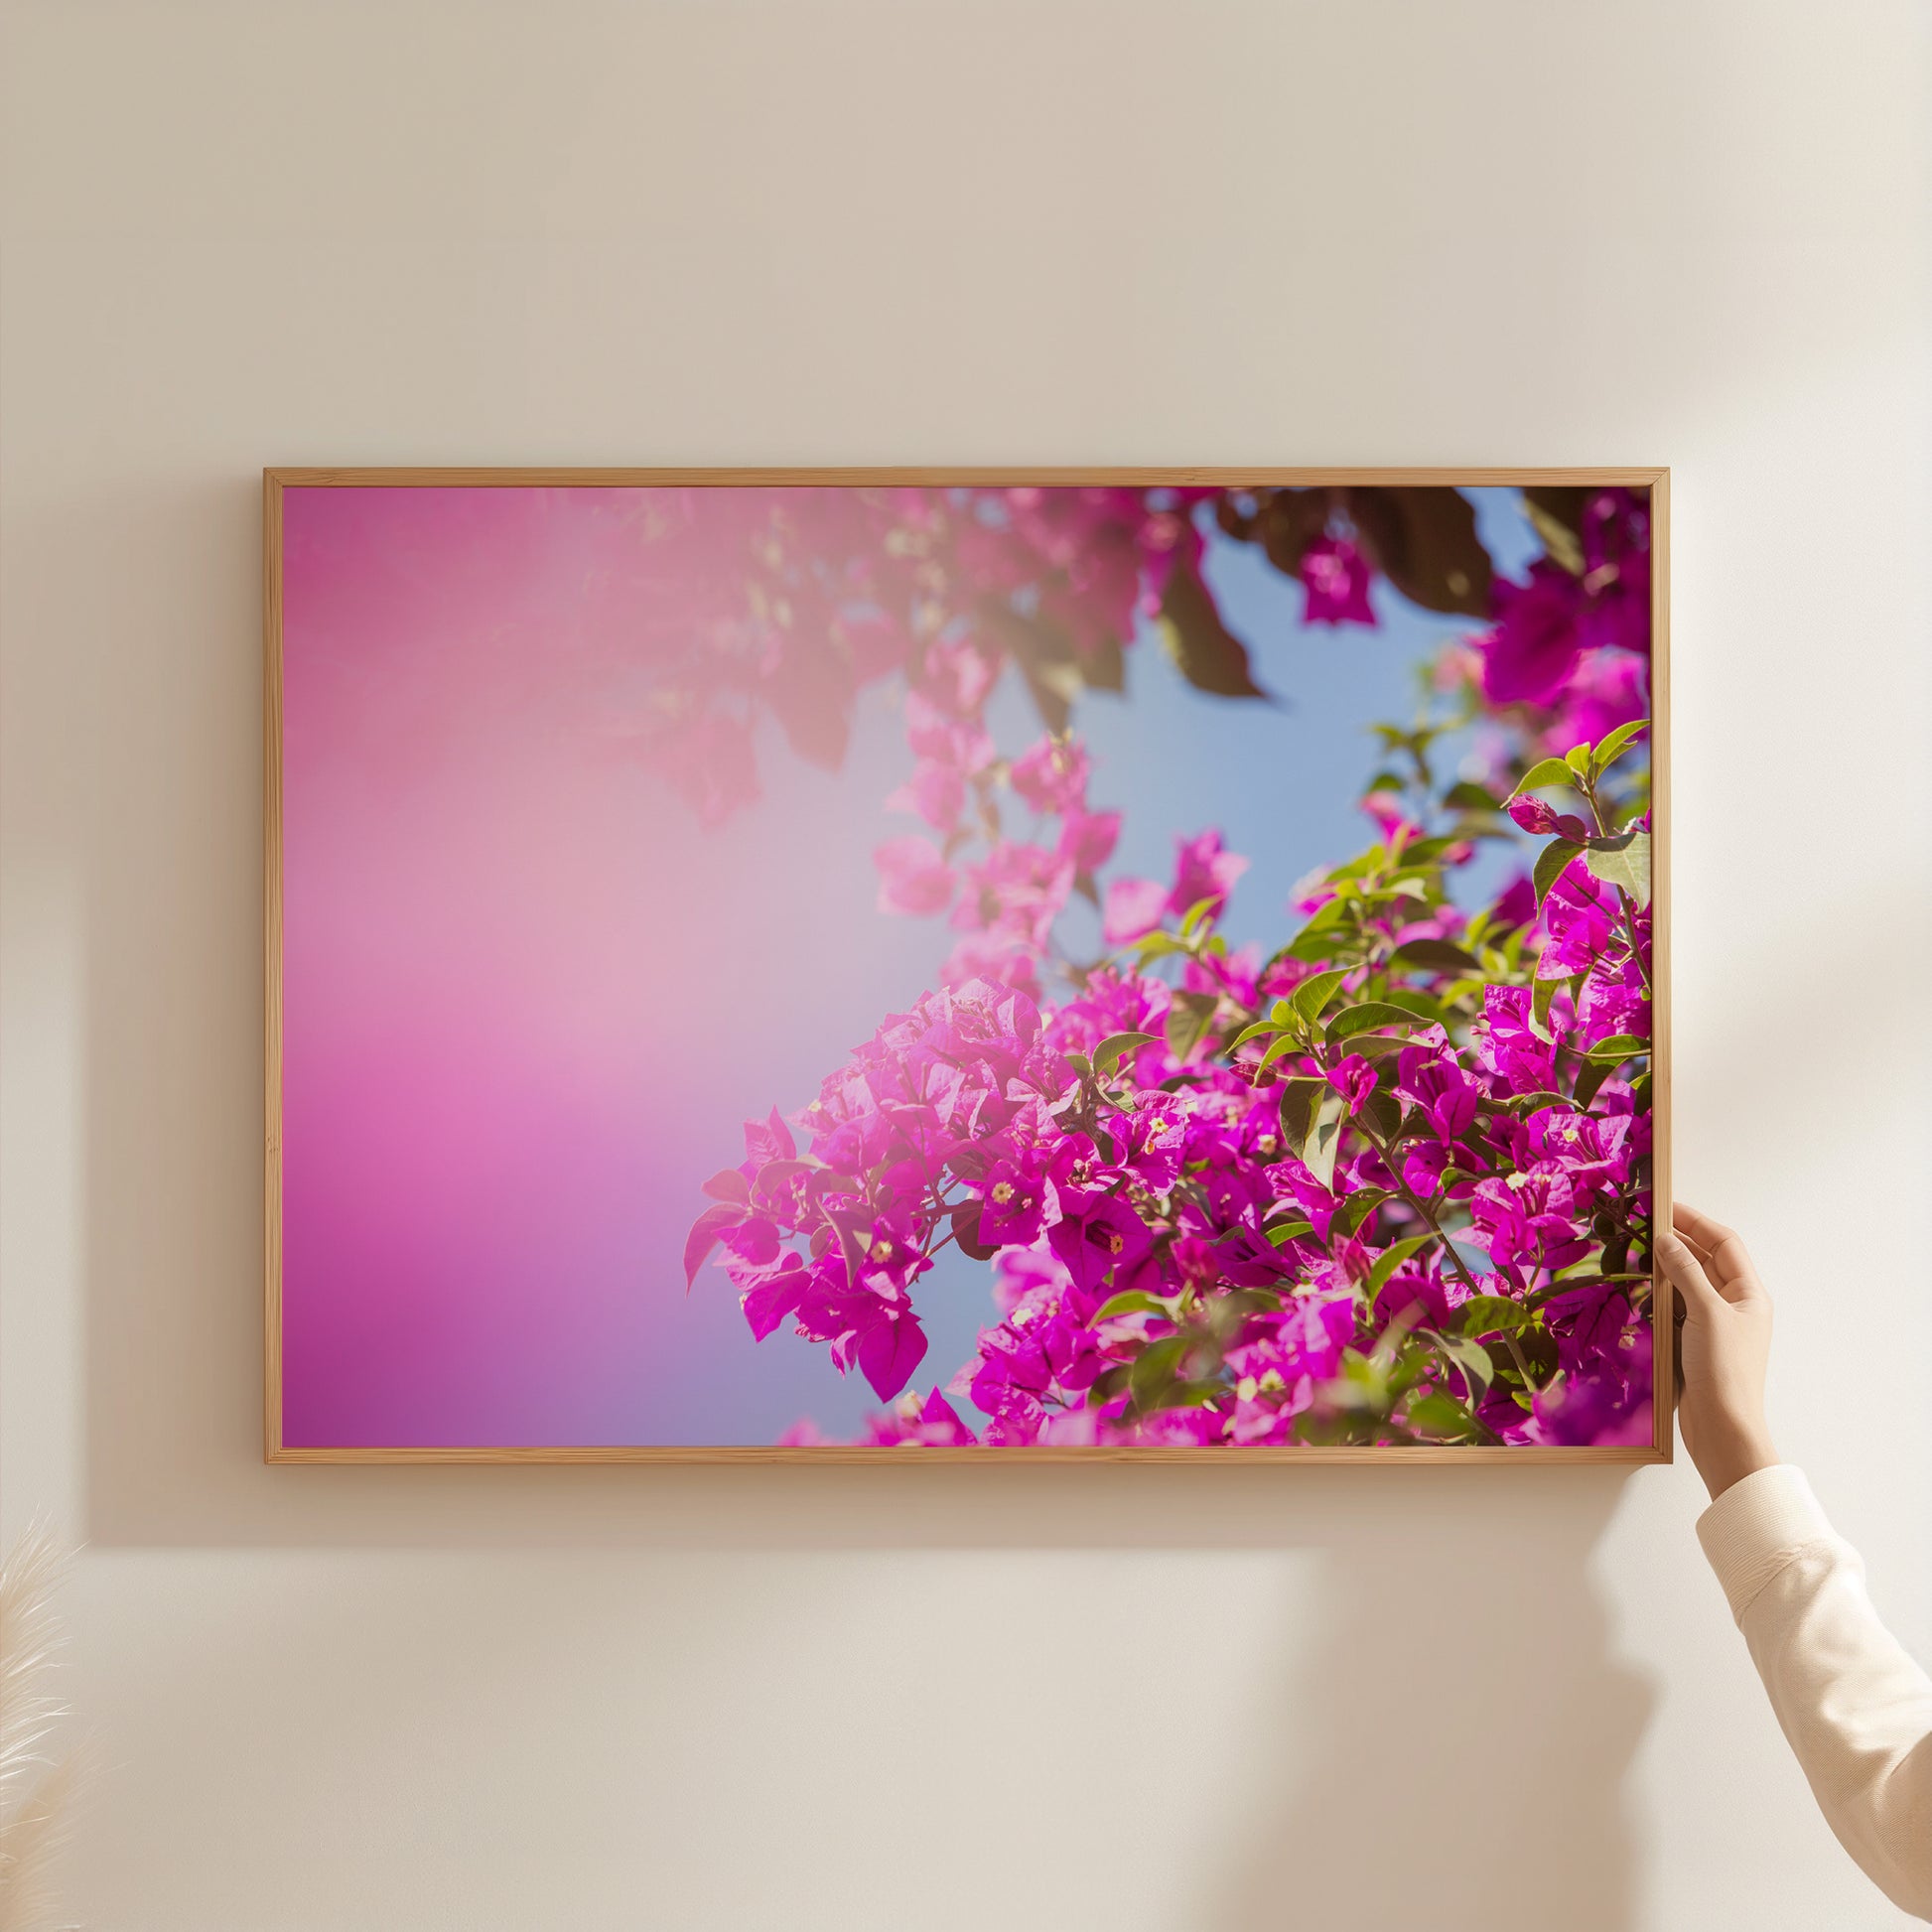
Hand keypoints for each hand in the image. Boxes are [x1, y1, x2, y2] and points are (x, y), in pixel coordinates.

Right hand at [1656, 1203, 1776, 1501]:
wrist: (1723, 1429)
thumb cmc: (1724, 1372)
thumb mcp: (1706, 1313)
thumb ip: (1685, 1273)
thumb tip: (1666, 1239)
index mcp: (1749, 1295)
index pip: (1724, 1243)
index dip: (1696, 1221)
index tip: (1665, 1206)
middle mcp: (1734, 1306)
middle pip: (1705, 1260)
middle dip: (1677, 1240)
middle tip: (1642, 1225)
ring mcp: (1714, 1325)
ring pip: (1687, 1283)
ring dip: (1665, 1267)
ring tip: (1635, 1251)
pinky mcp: (1694, 1343)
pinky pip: (1675, 1307)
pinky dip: (1658, 1294)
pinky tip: (1638, 1288)